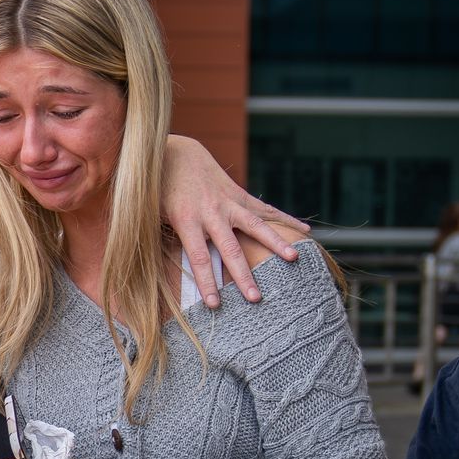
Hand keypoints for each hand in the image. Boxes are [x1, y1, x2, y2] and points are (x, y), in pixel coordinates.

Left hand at [163, 135, 308, 307]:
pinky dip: (284, 219)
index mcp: (186, 220)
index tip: (215, 304)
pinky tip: (305, 231)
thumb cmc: (158, 190)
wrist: (173, 153)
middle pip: (230, 248)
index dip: (207, 282)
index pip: (199, 258)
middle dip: (243, 275)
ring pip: (255, 225)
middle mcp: (210, 212)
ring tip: (294, 259)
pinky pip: (264, 209)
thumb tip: (156, 269)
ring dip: (275, 242)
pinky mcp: (237, 194)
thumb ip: (161, 239)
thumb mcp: (152, 215)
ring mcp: (227, 202)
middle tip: (256, 298)